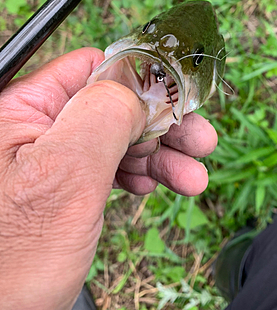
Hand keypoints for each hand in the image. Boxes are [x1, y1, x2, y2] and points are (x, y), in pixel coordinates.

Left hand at [0, 47, 216, 309]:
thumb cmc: (8, 264)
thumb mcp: (65, 177)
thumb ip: (104, 115)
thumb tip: (142, 84)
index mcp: (21, 107)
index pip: (91, 69)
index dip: (141, 79)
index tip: (180, 100)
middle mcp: (32, 126)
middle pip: (111, 104)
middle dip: (160, 123)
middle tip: (201, 140)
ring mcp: (47, 158)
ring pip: (115, 138)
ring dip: (159, 153)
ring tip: (193, 175)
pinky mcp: (60, 186)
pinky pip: (106, 166)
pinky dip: (138, 174)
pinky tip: (155, 185)